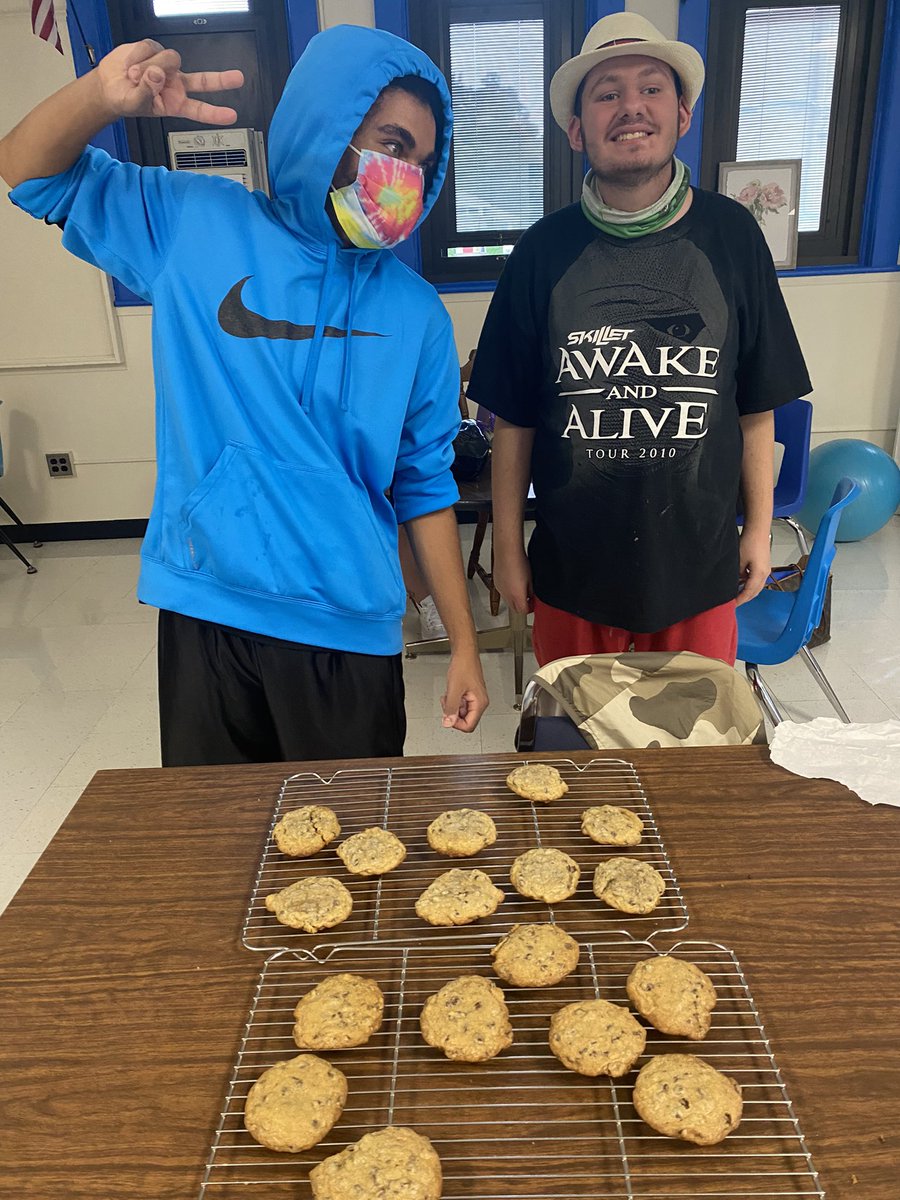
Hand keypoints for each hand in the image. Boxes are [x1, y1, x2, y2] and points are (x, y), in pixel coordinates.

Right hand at [96, 40, 243, 124]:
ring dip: (149, 66)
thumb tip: (157, 75)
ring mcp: (168, 67)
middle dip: (221, 80)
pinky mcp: (156, 50)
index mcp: (176, 104)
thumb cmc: (125, 100)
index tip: (232, 116)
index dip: (215, 113)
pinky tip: (131, 64)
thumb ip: (146, 92)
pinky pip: (151, 47)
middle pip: (203, 81)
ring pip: (170, 59)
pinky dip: (137, 55)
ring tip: (134, 75)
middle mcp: (177, 84)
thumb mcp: (134, 104)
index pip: (199, 110)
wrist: (109, 86)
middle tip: (239, 79)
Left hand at [440, 651, 488, 732]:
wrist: (464, 654)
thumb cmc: (464, 666)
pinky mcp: (469, 694)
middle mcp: (479, 702)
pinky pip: (460, 704)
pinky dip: (453, 701)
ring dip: (452, 706)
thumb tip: (448, 723)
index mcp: (480, 703)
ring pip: (461, 712)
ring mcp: (474, 698)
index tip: (448, 717)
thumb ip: (451, 708)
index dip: (456, 724)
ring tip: (449, 695)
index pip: (469, 725)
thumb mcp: (454, 689)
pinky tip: (451, 692)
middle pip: (465, 720)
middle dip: (453, 713)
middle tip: (447, 703)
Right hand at [493, 548, 532, 614]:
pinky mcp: (496, 584)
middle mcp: (506, 595)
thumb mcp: (531, 579)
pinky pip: (503, 593)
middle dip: (522, 606)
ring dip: (515, 599)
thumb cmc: (519, 562)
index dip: (530, 609)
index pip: (523, 611)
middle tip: (528, 599)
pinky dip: (508, 592)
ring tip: (520, 588)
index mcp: (517, 596)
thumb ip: (531, 592)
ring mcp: (500, 590)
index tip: (533, 604)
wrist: (507, 552)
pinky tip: (513, 582)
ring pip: (508, 601)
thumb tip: (532, 597)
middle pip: (515, 609)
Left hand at [736, 526, 771, 605]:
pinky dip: (749, 584)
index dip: (740, 600)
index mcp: (759, 574)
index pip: (749, 592)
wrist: (758, 530)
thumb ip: (736, 575)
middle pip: (755, 592)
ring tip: (736, 595)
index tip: (732, 605)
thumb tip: (733, 583)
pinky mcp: (764, 566)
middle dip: (745, 598)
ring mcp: (766, 570)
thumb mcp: (738, 561)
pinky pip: (757, 579)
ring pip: (757, 586)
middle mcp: (765, 574)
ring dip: (747, 591)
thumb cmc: (750, 542)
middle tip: (734, 603)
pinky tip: (741, 583)